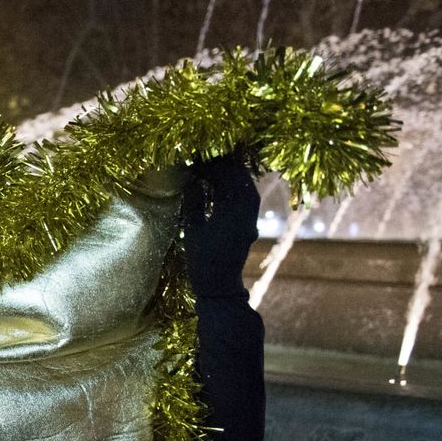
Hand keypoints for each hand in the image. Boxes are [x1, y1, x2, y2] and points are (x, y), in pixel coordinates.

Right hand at [182, 148, 260, 297]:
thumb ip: (194, 201)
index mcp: (234, 207)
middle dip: (220, 164)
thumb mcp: (193, 228)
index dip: (210, 163)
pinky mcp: (248, 220)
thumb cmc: (203, 259)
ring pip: (242, 183)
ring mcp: (250, 214)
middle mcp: (248, 208)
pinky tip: (215, 184)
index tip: (194, 156)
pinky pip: (243, 195)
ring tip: (206, 167)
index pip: (226, 174)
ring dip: (226, 174)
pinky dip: (230, 186)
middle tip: (200, 158)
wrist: (220, 284)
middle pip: (238, 175)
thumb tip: (191, 178)